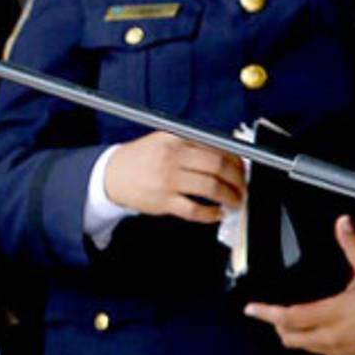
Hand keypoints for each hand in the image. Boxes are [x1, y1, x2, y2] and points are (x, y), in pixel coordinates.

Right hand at [104, 131, 244, 221]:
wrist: (111, 175)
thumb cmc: (140, 158)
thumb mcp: (162, 140)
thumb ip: (191, 144)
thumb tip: (228, 156)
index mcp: (174, 139)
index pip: (216, 147)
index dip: (236, 160)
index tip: (242, 168)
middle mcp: (172, 157)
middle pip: (218, 167)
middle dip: (238, 179)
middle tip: (243, 187)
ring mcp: (167, 180)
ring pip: (211, 188)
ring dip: (230, 197)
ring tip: (235, 201)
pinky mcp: (163, 201)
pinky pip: (195, 210)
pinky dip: (211, 214)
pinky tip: (216, 213)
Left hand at [245, 215, 354, 354]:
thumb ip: (354, 247)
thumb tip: (343, 224)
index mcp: (335, 314)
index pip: (290, 317)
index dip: (267, 313)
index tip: (250, 309)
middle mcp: (335, 335)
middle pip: (292, 337)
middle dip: (275, 326)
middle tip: (263, 313)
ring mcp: (345, 348)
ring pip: (307, 347)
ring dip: (292, 335)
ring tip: (282, 322)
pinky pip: (325, 352)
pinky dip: (312, 342)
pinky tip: (314, 333)